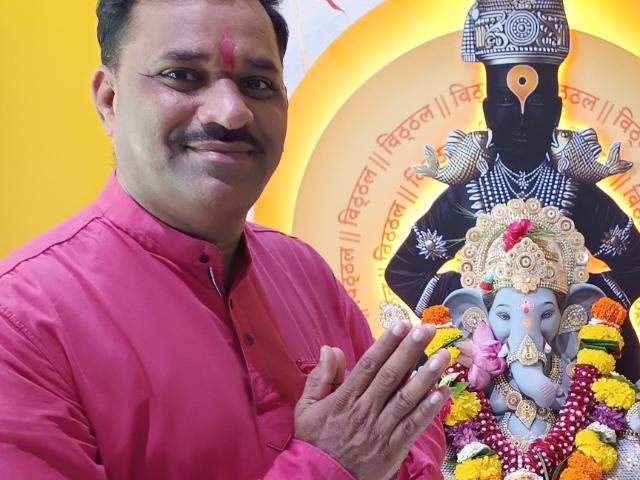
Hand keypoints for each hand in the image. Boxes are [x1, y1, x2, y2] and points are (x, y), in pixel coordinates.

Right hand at [294, 321, 449, 479]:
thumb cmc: (315, 442)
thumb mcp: (307, 408)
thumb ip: (320, 378)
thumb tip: (331, 349)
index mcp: (345, 398)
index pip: (369, 365)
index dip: (387, 343)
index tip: (401, 324)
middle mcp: (365, 410)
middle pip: (391, 375)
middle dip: (410, 350)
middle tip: (427, 329)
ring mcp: (381, 430)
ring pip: (406, 398)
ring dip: (427, 376)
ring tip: (443, 356)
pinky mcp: (393, 449)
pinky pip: (413, 426)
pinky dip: (429, 410)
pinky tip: (442, 393)